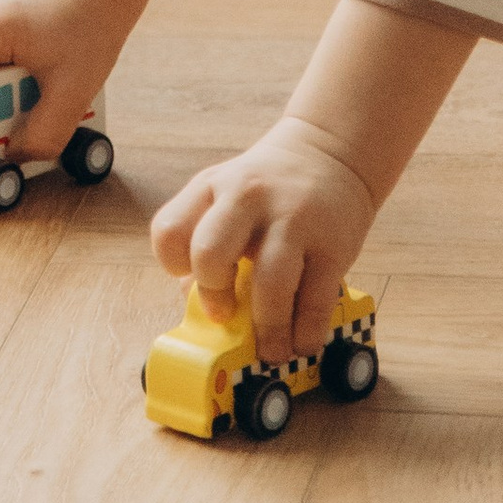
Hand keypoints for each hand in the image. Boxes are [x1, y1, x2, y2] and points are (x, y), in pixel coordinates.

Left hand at [150, 115, 375, 363]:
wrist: (329, 152)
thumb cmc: (267, 189)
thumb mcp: (226, 199)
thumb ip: (205, 241)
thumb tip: (192, 301)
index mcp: (211, 188)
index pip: (169, 231)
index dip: (173, 265)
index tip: (191, 283)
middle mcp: (246, 198)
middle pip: (210, 252)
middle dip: (214, 296)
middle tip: (226, 318)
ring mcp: (292, 219)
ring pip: (269, 283)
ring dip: (268, 330)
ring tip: (271, 351)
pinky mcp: (332, 243)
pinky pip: (316, 300)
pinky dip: (306, 332)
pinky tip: (302, 341)